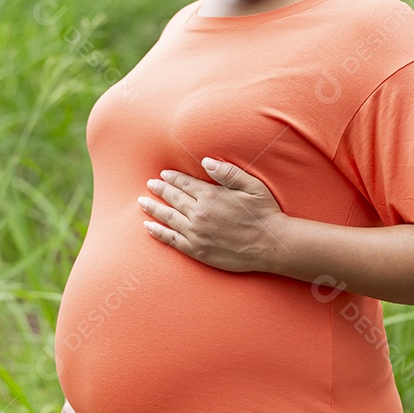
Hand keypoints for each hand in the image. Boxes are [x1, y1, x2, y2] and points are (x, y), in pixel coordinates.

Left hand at [137, 157, 288, 272]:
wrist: (271, 245)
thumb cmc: (264, 214)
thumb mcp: (252, 186)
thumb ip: (228, 172)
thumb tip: (206, 162)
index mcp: (211, 196)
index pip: (185, 184)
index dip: (173, 178)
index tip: (163, 174)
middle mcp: (199, 214)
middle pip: (173, 199)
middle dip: (159, 189)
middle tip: (150, 184)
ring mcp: (196, 233)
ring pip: (168, 217)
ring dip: (153, 208)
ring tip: (142, 202)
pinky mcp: (196, 250)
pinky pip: (171, 239)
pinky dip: (157, 232)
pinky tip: (149, 226)